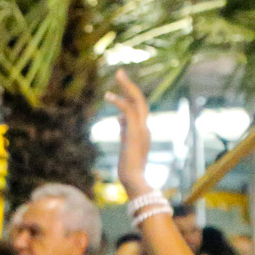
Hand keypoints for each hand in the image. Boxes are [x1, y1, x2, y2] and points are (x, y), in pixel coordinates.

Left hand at [106, 71, 152, 193]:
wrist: (134, 181)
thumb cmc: (128, 169)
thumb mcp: (126, 146)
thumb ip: (124, 131)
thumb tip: (119, 118)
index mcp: (143, 132)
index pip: (137, 111)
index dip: (126, 100)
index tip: (112, 95)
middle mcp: (145, 128)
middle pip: (141, 101)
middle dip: (130, 86)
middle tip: (120, 73)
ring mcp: (142, 129)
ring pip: (138, 101)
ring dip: (127, 86)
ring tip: (118, 74)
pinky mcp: (135, 132)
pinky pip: (129, 110)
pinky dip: (120, 101)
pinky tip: (108, 95)